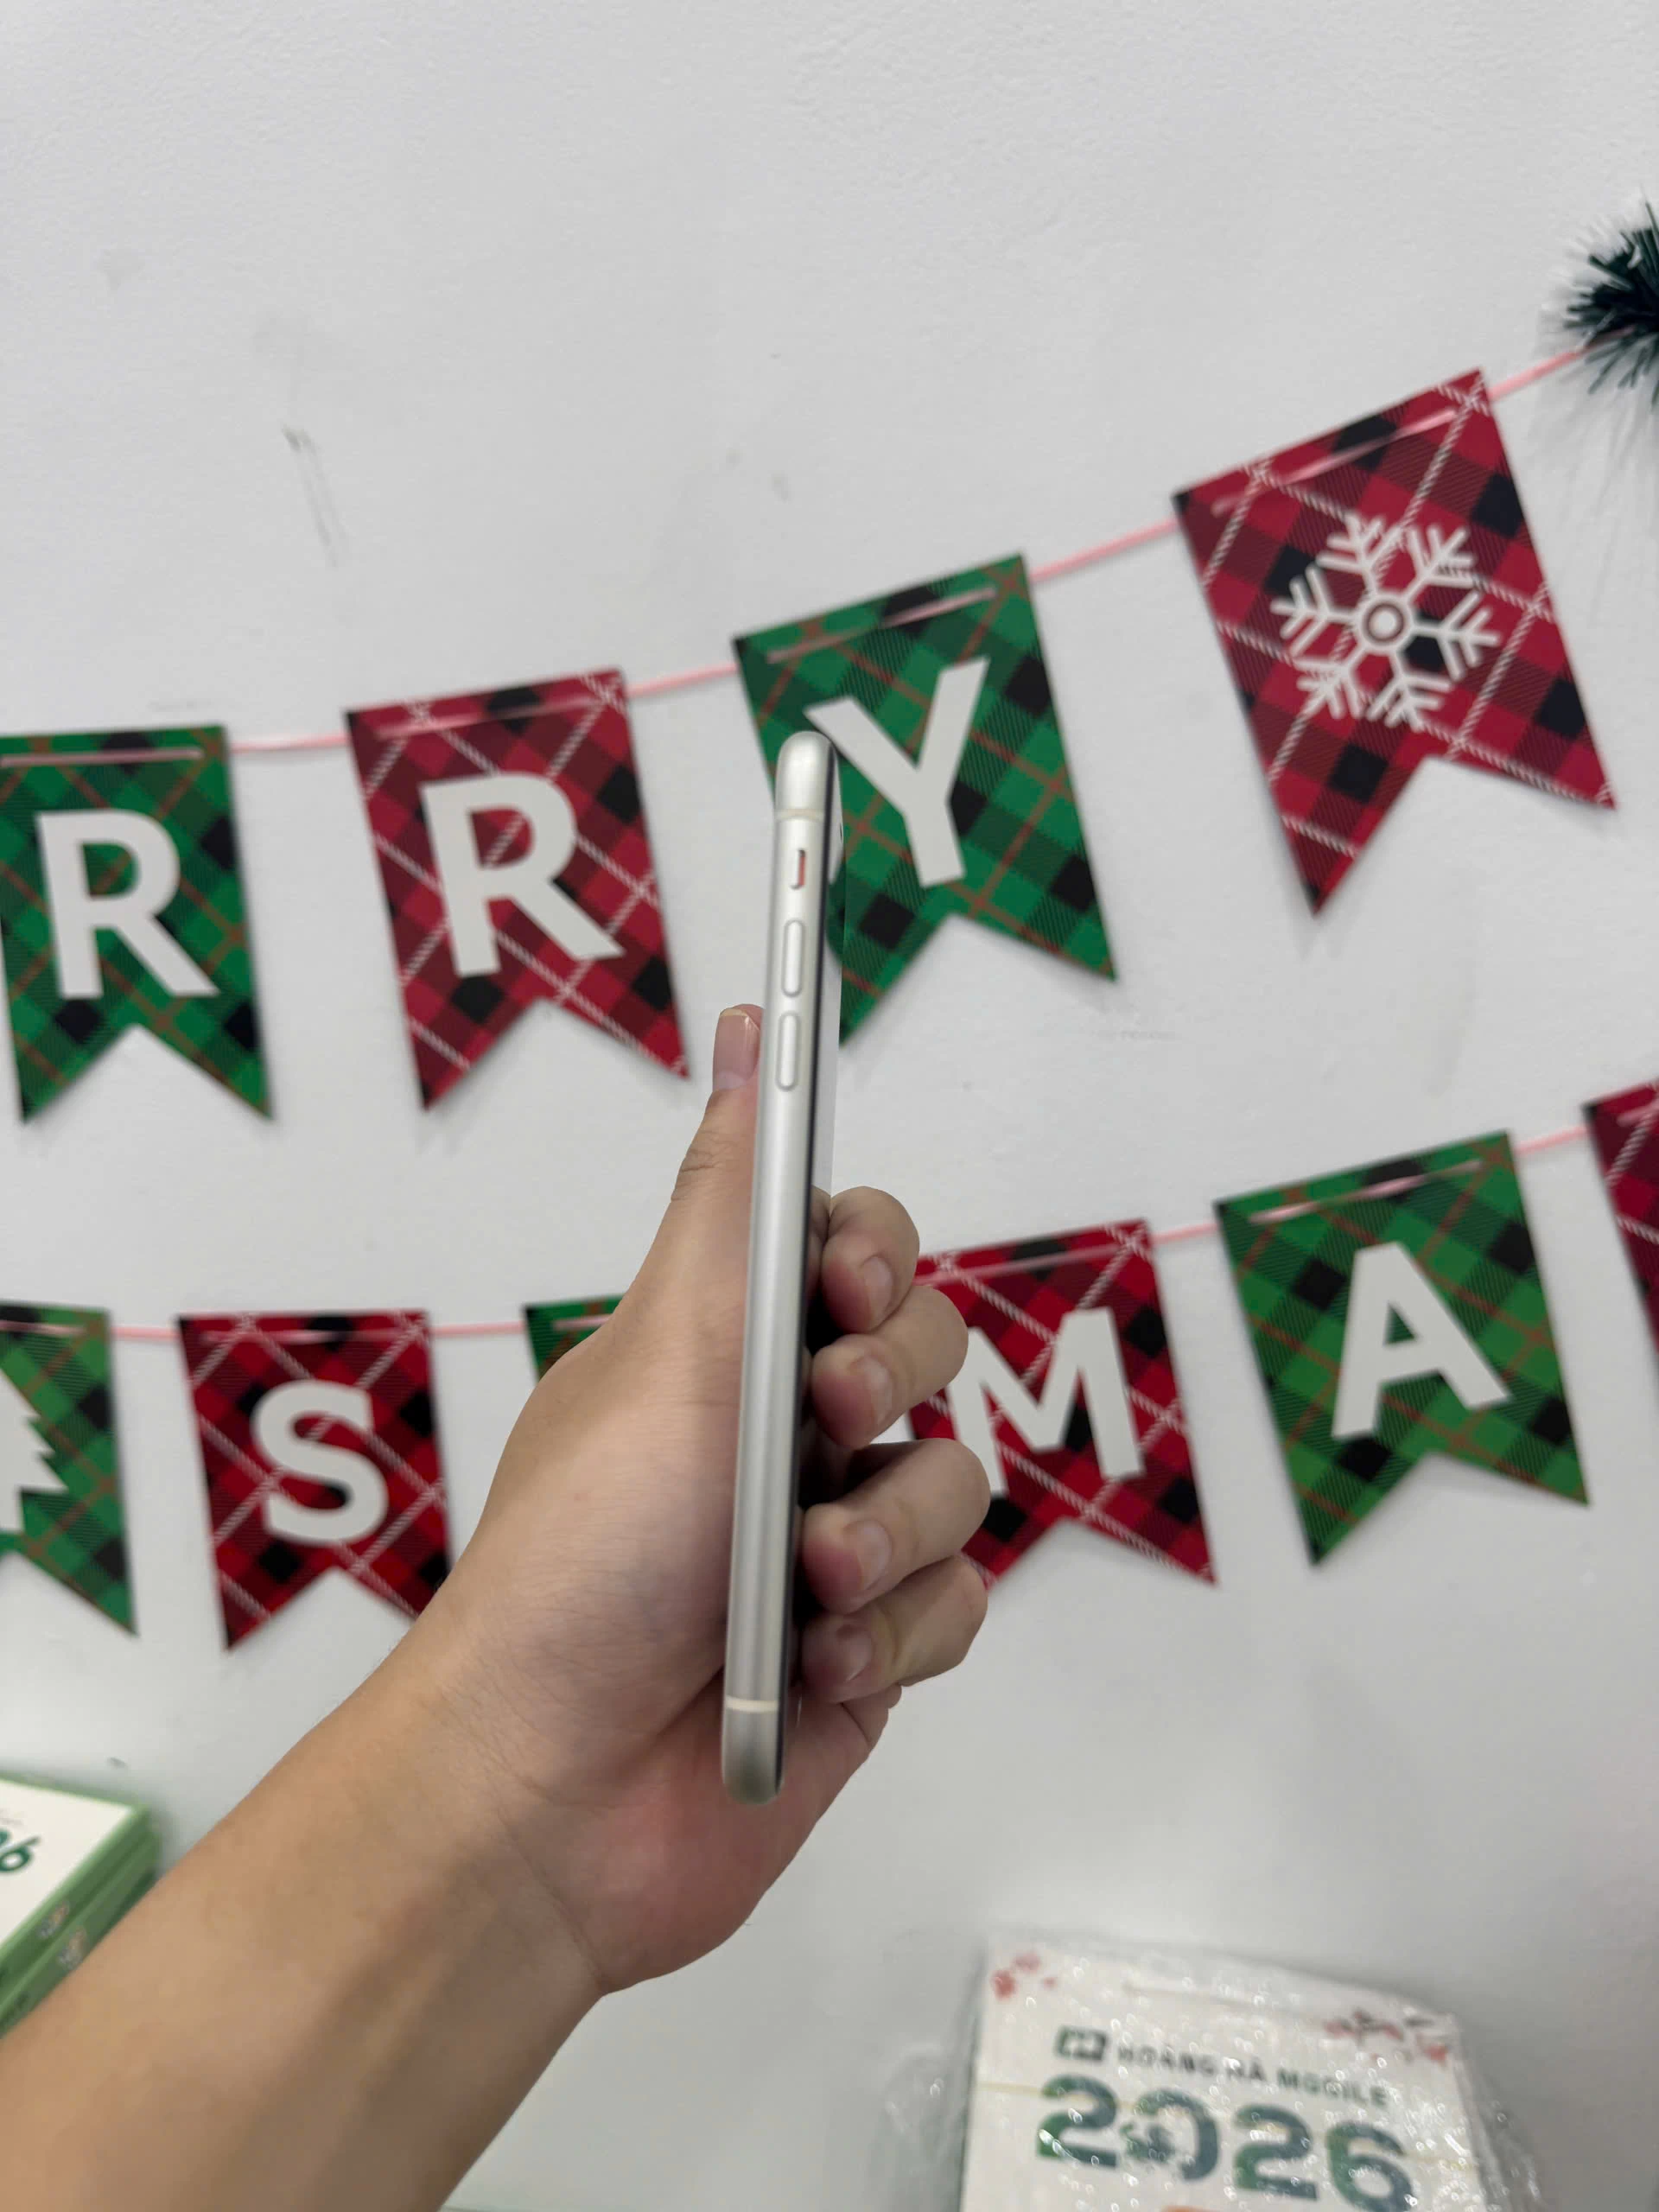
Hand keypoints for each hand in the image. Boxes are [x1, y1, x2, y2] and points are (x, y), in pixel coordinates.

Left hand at [411, 1003, 989, 1992]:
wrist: (555, 1802)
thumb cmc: (583, 1563)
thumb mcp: (666, 1353)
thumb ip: (734, 1200)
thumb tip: (747, 1035)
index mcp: (719, 1348)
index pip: (848, 1245)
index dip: (870, 1254)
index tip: (842, 1281)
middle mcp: (783, 1432)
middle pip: (926, 1349)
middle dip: (890, 1383)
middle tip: (825, 1416)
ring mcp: (833, 1542)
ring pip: (959, 1483)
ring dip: (887, 1532)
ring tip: (807, 1581)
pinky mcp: (875, 1651)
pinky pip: (959, 1603)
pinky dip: (893, 1637)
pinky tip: (820, 1671)